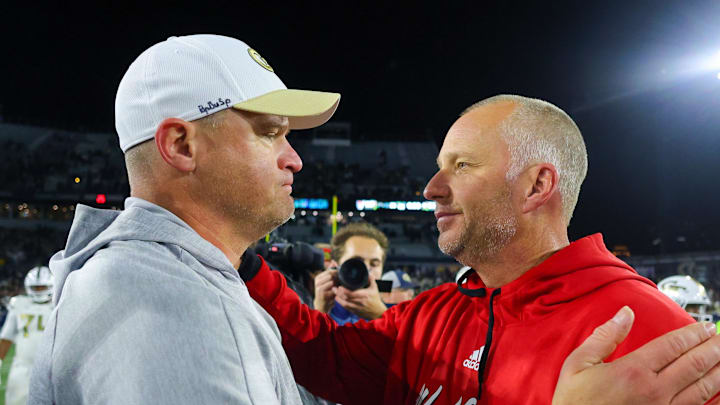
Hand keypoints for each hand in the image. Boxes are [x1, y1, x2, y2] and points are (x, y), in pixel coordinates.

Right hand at [313, 268, 337, 313]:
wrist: (322, 305)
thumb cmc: (327, 292)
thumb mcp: (329, 281)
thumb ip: (331, 271)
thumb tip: (333, 261)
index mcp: (318, 277)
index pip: (330, 271)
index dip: (337, 274)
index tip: (339, 278)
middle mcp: (317, 281)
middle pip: (331, 275)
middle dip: (336, 279)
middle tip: (338, 284)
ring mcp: (318, 287)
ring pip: (331, 282)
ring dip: (336, 286)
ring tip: (336, 289)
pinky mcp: (321, 294)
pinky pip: (332, 289)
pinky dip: (335, 292)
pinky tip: (334, 294)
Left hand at [333, 274, 386, 319]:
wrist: (377, 312)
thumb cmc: (375, 299)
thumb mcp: (375, 288)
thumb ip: (371, 280)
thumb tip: (368, 273)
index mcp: (364, 295)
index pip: (351, 293)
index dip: (344, 290)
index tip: (340, 286)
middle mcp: (360, 302)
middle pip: (346, 298)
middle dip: (338, 293)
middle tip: (334, 288)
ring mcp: (357, 307)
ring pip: (344, 304)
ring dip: (338, 299)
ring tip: (334, 293)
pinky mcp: (355, 312)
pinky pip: (346, 308)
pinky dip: (341, 303)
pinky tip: (338, 299)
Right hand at [553, 306, 719, 404]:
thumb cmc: (573, 403)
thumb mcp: (577, 365)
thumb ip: (604, 337)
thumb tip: (625, 313)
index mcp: (632, 371)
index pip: (673, 345)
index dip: (693, 334)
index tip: (705, 327)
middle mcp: (653, 391)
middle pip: (693, 364)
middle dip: (712, 348)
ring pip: (702, 388)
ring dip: (718, 370)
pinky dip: (713, 399)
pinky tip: (719, 391)